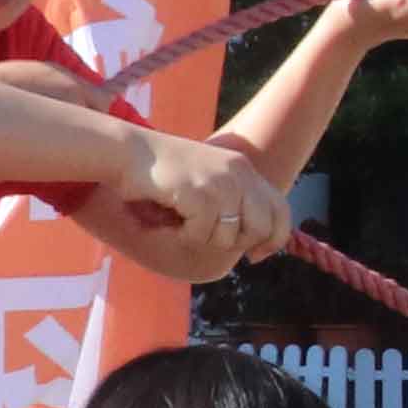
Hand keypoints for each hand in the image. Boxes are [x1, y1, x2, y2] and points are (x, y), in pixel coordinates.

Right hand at [112, 127, 295, 278]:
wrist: (125, 150)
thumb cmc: (160, 172)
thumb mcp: (206, 181)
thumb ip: (232, 203)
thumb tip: (254, 245)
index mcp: (243, 168)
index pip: (281, 210)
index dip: (275, 238)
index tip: (256, 256)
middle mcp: (238, 173)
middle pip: (260, 229)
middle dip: (234, 244)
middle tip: (204, 234)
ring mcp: (221, 182)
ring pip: (229, 238)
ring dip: (202, 238)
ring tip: (181, 220)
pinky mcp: (200, 193)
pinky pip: (201, 235)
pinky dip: (183, 235)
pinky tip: (169, 219)